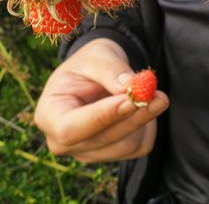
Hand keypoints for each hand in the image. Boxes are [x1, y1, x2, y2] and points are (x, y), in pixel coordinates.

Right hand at [34, 38, 168, 162]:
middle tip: (159, 95)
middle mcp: (62, 141)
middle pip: (103, 139)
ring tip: (153, 93)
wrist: (96, 75)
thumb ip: (111, 70)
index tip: (132, 99)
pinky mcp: (111, 154)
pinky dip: (148, 127)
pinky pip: (139, 147)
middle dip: (134, 117)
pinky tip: (142, 108)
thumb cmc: (90, 63)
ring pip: (125, 145)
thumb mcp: (97, 55)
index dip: (103, 116)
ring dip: (145, 119)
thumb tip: (131, 87)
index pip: (71, 128)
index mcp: (48, 115)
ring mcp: (86, 152)